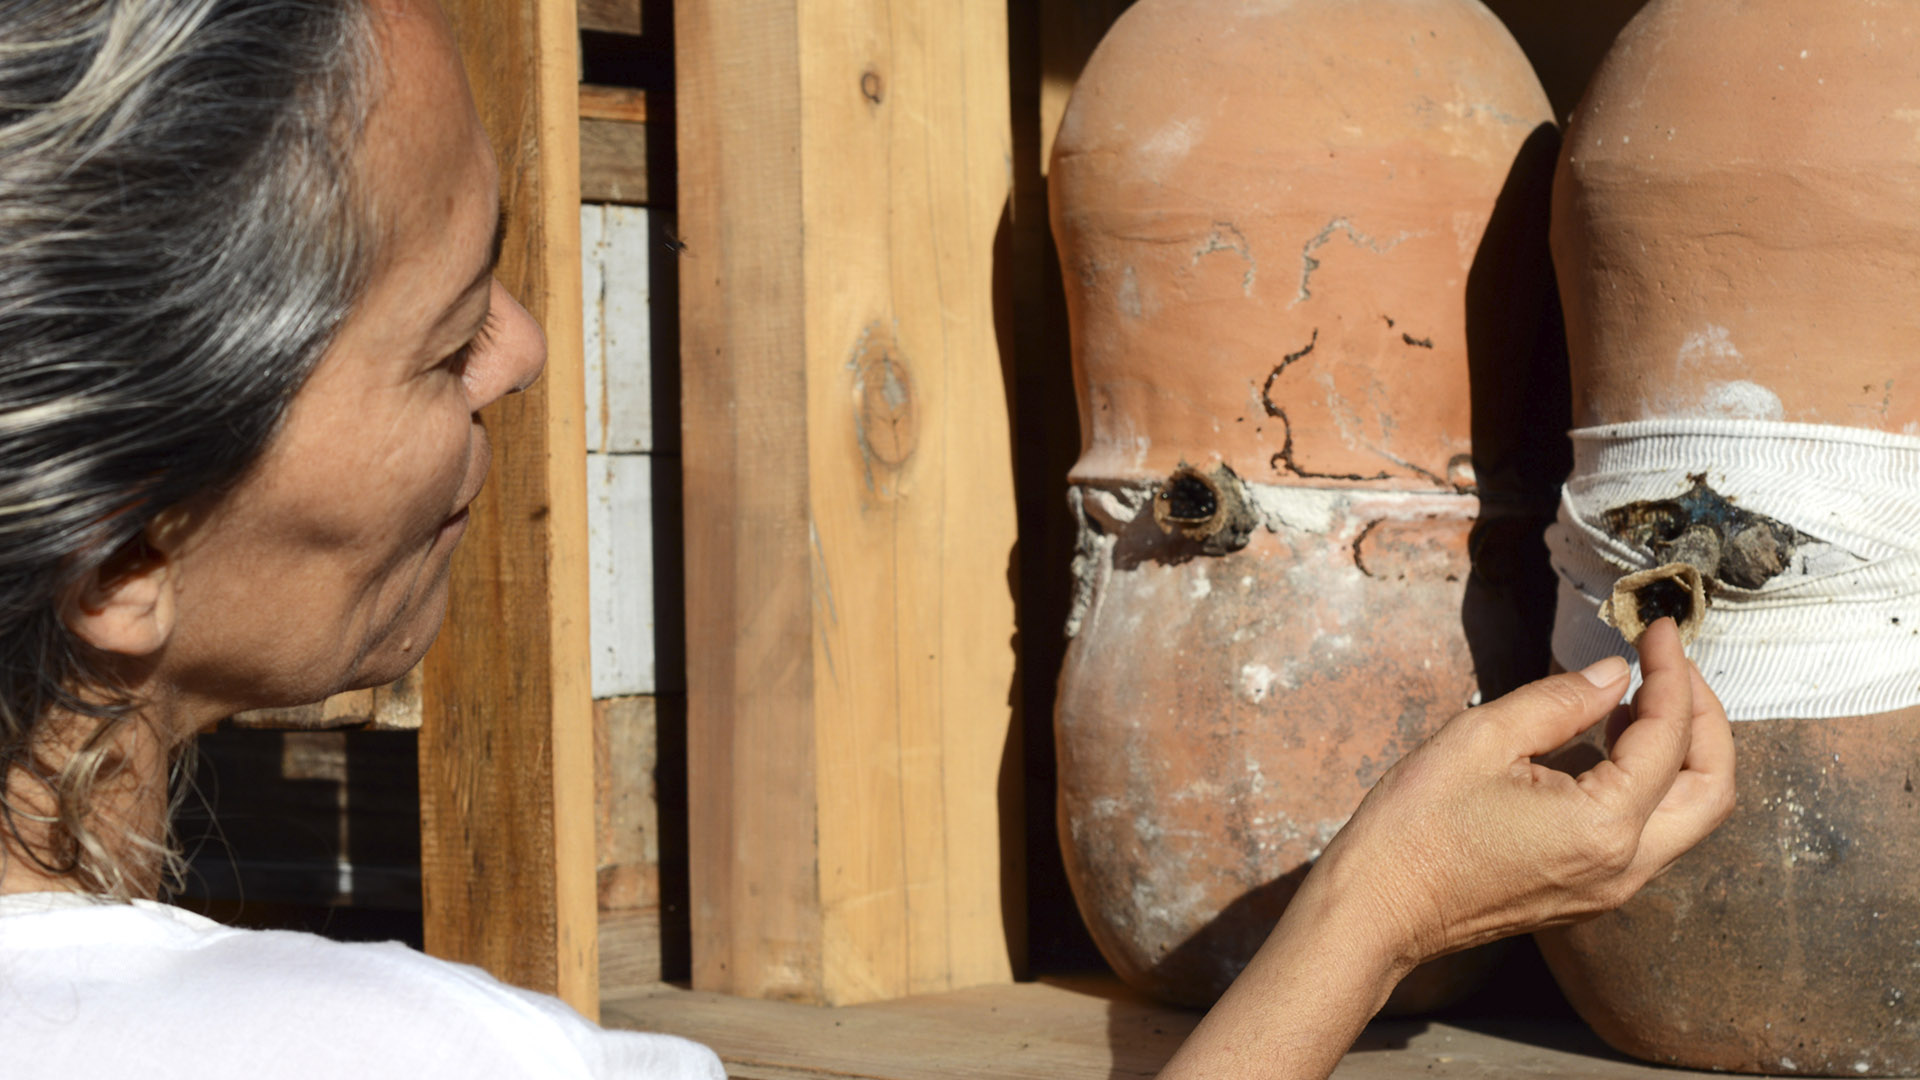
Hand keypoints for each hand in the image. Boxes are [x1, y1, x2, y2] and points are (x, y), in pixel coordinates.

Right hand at [1155, 618, 1733, 1079]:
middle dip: (1704, 718)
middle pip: (1712, 788)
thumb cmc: (1416, 828)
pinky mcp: (1589, 893)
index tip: (1655, 630)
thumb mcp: (1482, 739)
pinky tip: (1607, 746)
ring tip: (1637, 700)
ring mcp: (1610, 888)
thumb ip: (1559, 701)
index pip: (1668, 736)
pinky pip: (1650, 834)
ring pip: (1688, 816)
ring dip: (1680, 753)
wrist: (1376, 909)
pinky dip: (1651, 783)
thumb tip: (1613, 675)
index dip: (1670, 674)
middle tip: (1670, 667)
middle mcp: (1623, 866)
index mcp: (1604, 826)